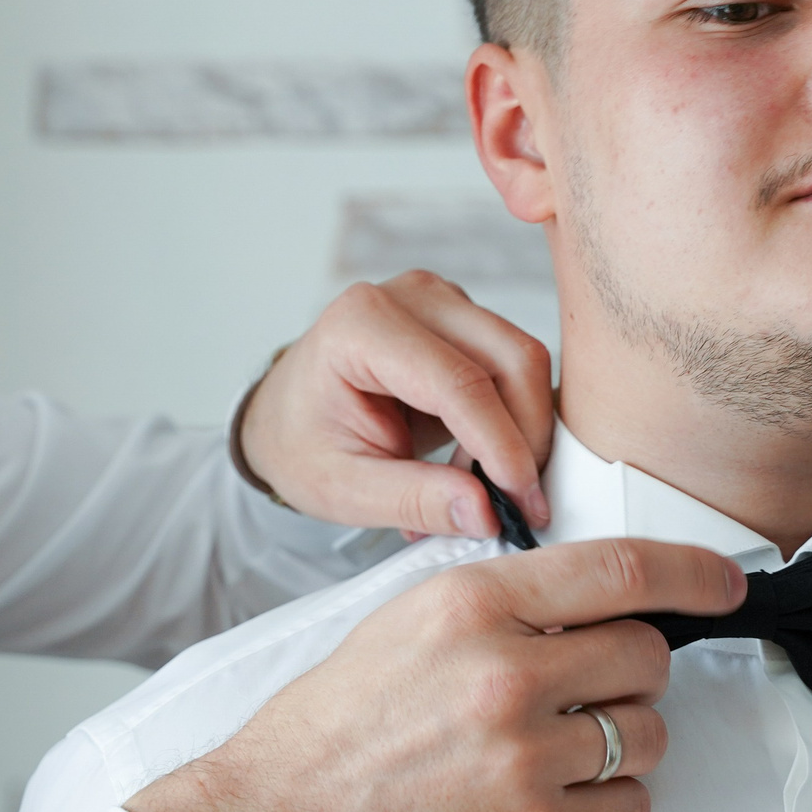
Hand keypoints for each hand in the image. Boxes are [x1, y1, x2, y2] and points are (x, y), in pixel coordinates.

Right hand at [126, 537, 744, 811]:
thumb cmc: (336, 723)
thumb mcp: (405, 621)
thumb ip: (501, 603)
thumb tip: (594, 599)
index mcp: (471, 603)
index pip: (619, 571)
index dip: (692, 573)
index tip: (727, 584)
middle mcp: (506, 671)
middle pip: (646, 655)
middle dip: (630, 673)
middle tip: (583, 694)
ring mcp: (523, 756)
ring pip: (648, 734)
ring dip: (622, 742)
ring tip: (557, 753)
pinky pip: (632, 808)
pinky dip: (611, 807)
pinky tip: (556, 801)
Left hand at [235, 271, 554, 540]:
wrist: (284, 418)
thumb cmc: (302, 444)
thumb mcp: (345, 489)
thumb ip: (415, 500)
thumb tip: (486, 513)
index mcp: (362, 326)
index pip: (459, 383)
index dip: (501, 445)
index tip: (523, 502)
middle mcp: (409, 298)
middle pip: (509, 359)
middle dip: (527, 438)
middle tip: (520, 505)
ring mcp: (441, 302)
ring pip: (522, 361)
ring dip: (523, 430)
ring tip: (487, 486)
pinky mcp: (463, 319)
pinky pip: (515, 366)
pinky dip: (514, 419)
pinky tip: (482, 462)